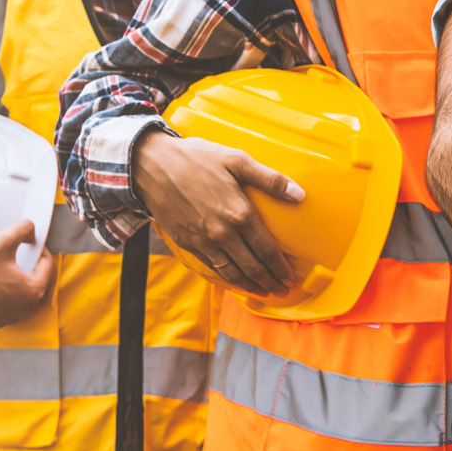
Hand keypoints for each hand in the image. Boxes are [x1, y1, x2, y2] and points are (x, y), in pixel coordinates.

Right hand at [0, 220, 55, 326]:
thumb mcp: (2, 241)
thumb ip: (23, 230)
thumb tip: (31, 230)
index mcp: (33, 292)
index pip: (47, 267)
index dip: (41, 252)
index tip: (32, 245)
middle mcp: (25, 310)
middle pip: (38, 283)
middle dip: (33, 268)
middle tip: (22, 256)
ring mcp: (11, 318)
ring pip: (25, 297)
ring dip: (21, 283)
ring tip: (8, 269)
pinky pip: (10, 307)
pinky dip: (8, 296)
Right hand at [134, 130, 303, 296]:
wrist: (152, 165)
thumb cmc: (196, 158)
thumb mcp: (237, 160)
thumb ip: (270, 180)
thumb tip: (299, 194)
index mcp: (239, 213)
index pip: (266, 250)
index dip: (280, 268)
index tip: (290, 279)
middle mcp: (222, 233)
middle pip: (252, 267)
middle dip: (270, 283)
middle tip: (281, 292)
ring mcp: (203, 240)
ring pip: (231, 273)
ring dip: (250, 286)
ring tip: (263, 292)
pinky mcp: (187, 243)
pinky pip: (211, 267)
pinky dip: (226, 279)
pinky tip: (234, 280)